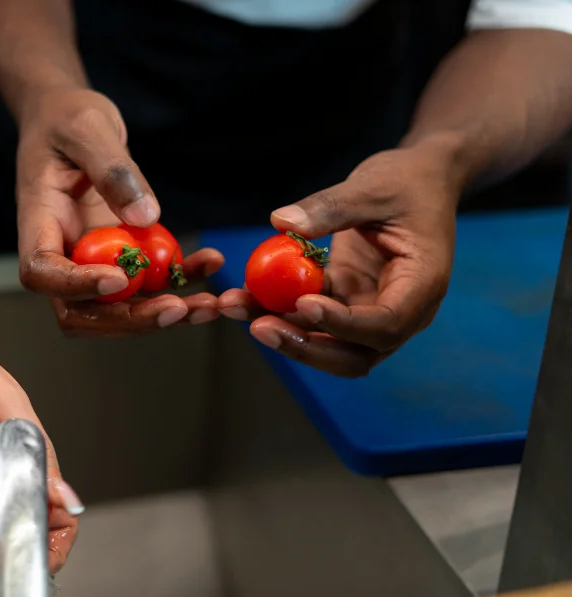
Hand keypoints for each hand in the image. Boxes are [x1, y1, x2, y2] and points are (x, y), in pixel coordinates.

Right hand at [17, 87, 224, 334]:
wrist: (69, 120)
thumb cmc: (66, 118)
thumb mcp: (87, 129)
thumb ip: (113, 171)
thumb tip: (146, 217)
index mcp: (39, 223)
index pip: (42, 272)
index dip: (77, 286)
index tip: (118, 278)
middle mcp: (62, 253)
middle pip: (81, 310)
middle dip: (129, 319)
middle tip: (176, 308)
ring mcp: (92, 261)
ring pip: (118, 309)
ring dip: (162, 315)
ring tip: (208, 307)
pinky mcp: (122, 256)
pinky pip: (149, 283)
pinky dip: (181, 281)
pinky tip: (211, 264)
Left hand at [218, 141, 458, 376]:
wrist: (419, 179)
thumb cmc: (407, 181)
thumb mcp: (373, 187)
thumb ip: (331, 206)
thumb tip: (282, 222)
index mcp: (422, 284)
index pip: (386, 324)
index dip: (344, 323)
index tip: (302, 303)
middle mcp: (400, 309)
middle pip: (354, 354)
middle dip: (305, 347)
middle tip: (260, 328)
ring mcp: (370, 309)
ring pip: (327, 342)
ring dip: (283, 332)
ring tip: (236, 307)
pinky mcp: (345, 299)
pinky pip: (310, 316)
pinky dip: (278, 310)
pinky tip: (243, 295)